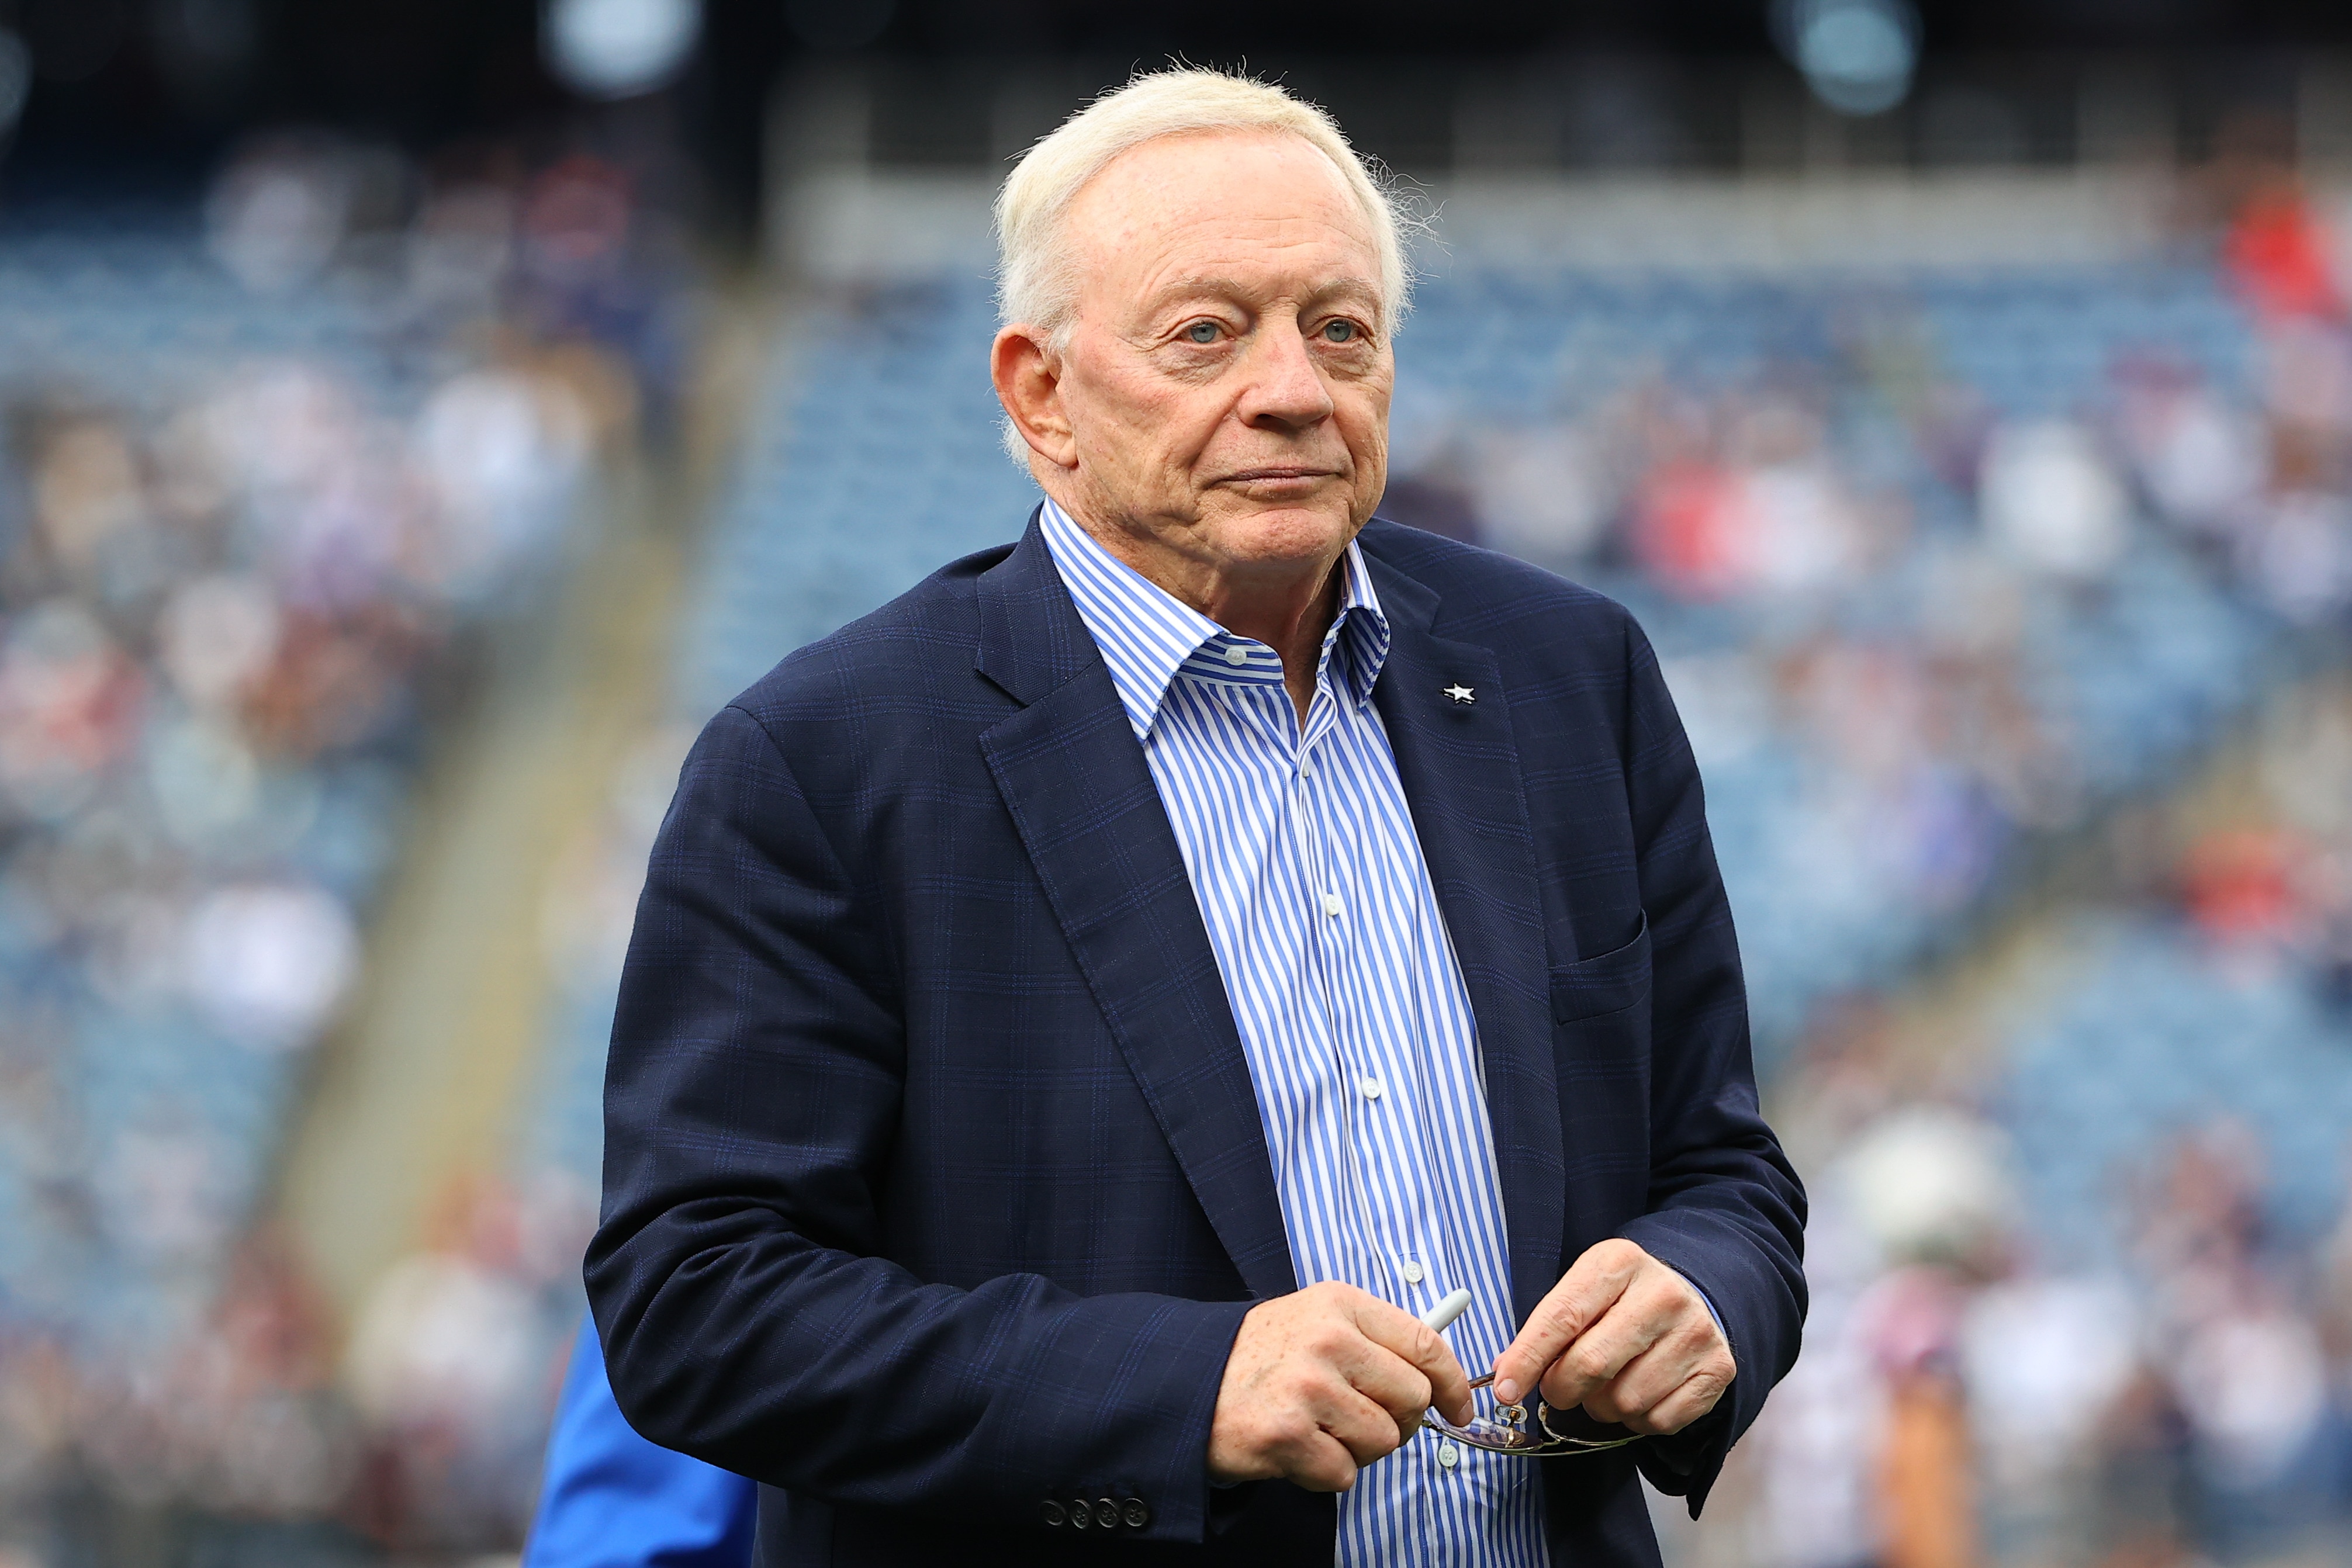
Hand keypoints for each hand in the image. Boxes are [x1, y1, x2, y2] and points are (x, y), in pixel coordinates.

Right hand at [1207, 1281, 1475, 1491]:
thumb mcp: (1317, 1320)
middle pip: (1413, 1398)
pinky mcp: (1286, 1435)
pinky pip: (1344, 1472)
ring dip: (1359, 1449)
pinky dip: (1325, 1471)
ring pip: (1383, 1441)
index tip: (1458, 1408)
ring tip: (1322, 1430)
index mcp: (1341, 1304)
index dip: (1454, 1384)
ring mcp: (1306, 1387)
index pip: (1426, 1345)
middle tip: (1365, 1420)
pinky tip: (1298, 1447)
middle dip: (1400, 1421)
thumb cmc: (1263, 1356)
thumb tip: (1443, 1372)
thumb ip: (1377, 1339)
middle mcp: (1327, 1340)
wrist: (1189, 1381)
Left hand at [1489, 1239, 1733, 1436]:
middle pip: (1592, 1364)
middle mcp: (1662, 1294)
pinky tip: (1640, 1394)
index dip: (1528, 1358)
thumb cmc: (1622, 1299)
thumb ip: (1545, 1329)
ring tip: (1606, 1386)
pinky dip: (1638, 1420)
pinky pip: (1659, 1421)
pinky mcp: (1717, 1370)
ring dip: (1602, 1407)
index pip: (1562, 1317)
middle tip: (1559, 1389)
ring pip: (1625, 1400)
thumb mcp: (1583, 1292)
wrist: (1693, 1297)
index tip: (1505, 1389)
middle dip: (1562, 1389)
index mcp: (1619, 1262)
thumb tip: (1506, 1376)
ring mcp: (1695, 1332)